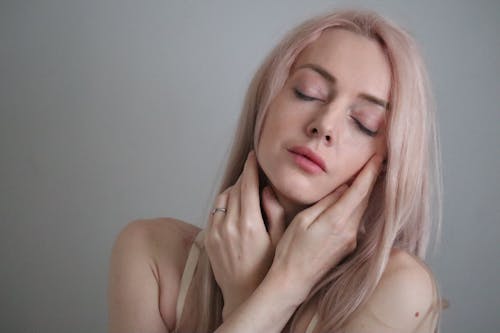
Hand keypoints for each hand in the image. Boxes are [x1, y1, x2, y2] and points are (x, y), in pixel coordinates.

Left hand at [204, 150, 285, 318]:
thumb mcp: (281, 241)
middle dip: (244, 177)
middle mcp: (229, 225)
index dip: (251, 167)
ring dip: (234, 189)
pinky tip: (234, 207)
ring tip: (245, 190)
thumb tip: (266, 189)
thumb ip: (275, 212)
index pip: (248, 185)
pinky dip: (224, 203)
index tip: (253, 156)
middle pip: (235, 188)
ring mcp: (215, 231)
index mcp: (249, 224)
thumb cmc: (267, 269)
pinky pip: (214, 211)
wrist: (244, 294)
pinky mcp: (208, 238)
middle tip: (253, 171)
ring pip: (223, 197)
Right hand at [269, 154, 382, 299]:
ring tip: (370, 174)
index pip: (359, 191)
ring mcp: (351, 241)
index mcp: (337, 221)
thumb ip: (325, 203)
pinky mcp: (348, 247)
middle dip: (373, 179)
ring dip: (367, 192)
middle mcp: (349, 231)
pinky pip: (356, 220)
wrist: (293, 281)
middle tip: (379, 160)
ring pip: (362, 210)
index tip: (378, 157)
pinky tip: (356, 198)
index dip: (370, 172)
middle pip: (365, 200)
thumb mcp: (302, 220)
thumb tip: (343, 188)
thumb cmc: (291, 250)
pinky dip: (358, 206)